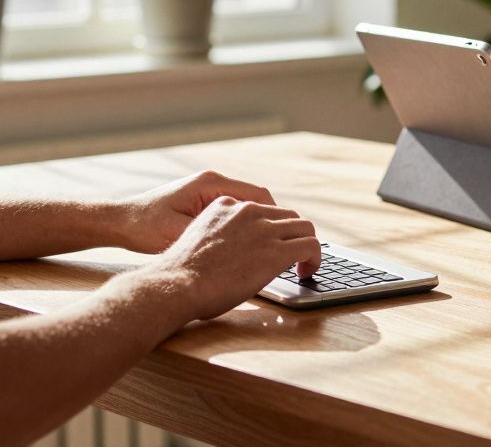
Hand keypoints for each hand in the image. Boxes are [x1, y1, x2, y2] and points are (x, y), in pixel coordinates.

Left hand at [115, 171, 275, 254]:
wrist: (118, 222)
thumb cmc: (144, 228)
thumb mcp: (181, 233)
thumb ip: (214, 235)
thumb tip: (245, 247)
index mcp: (211, 184)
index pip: (260, 196)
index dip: (277, 217)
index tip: (286, 238)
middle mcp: (213, 182)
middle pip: (257, 200)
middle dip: (272, 222)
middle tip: (281, 245)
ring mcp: (207, 190)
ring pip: (247, 205)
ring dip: (258, 224)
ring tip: (266, 248)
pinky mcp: (202, 200)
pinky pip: (233, 210)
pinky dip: (243, 226)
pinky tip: (243, 246)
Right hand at [147, 197, 320, 320]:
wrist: (175, 284)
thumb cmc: (179, 275)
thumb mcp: (199, 239)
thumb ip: (220, 236)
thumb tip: (232, 254)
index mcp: (225, 206)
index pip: (263, 210)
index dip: (273, 229)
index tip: (274, 244)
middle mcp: (248, 211)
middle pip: (289, 215)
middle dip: (294, 235)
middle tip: (294, 256)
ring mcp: (264, 229)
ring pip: (304, 228)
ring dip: (307, 246)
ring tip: (304, 264)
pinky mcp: (277, 250)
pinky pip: (311, 246)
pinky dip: (315, 258)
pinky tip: (307, 271)